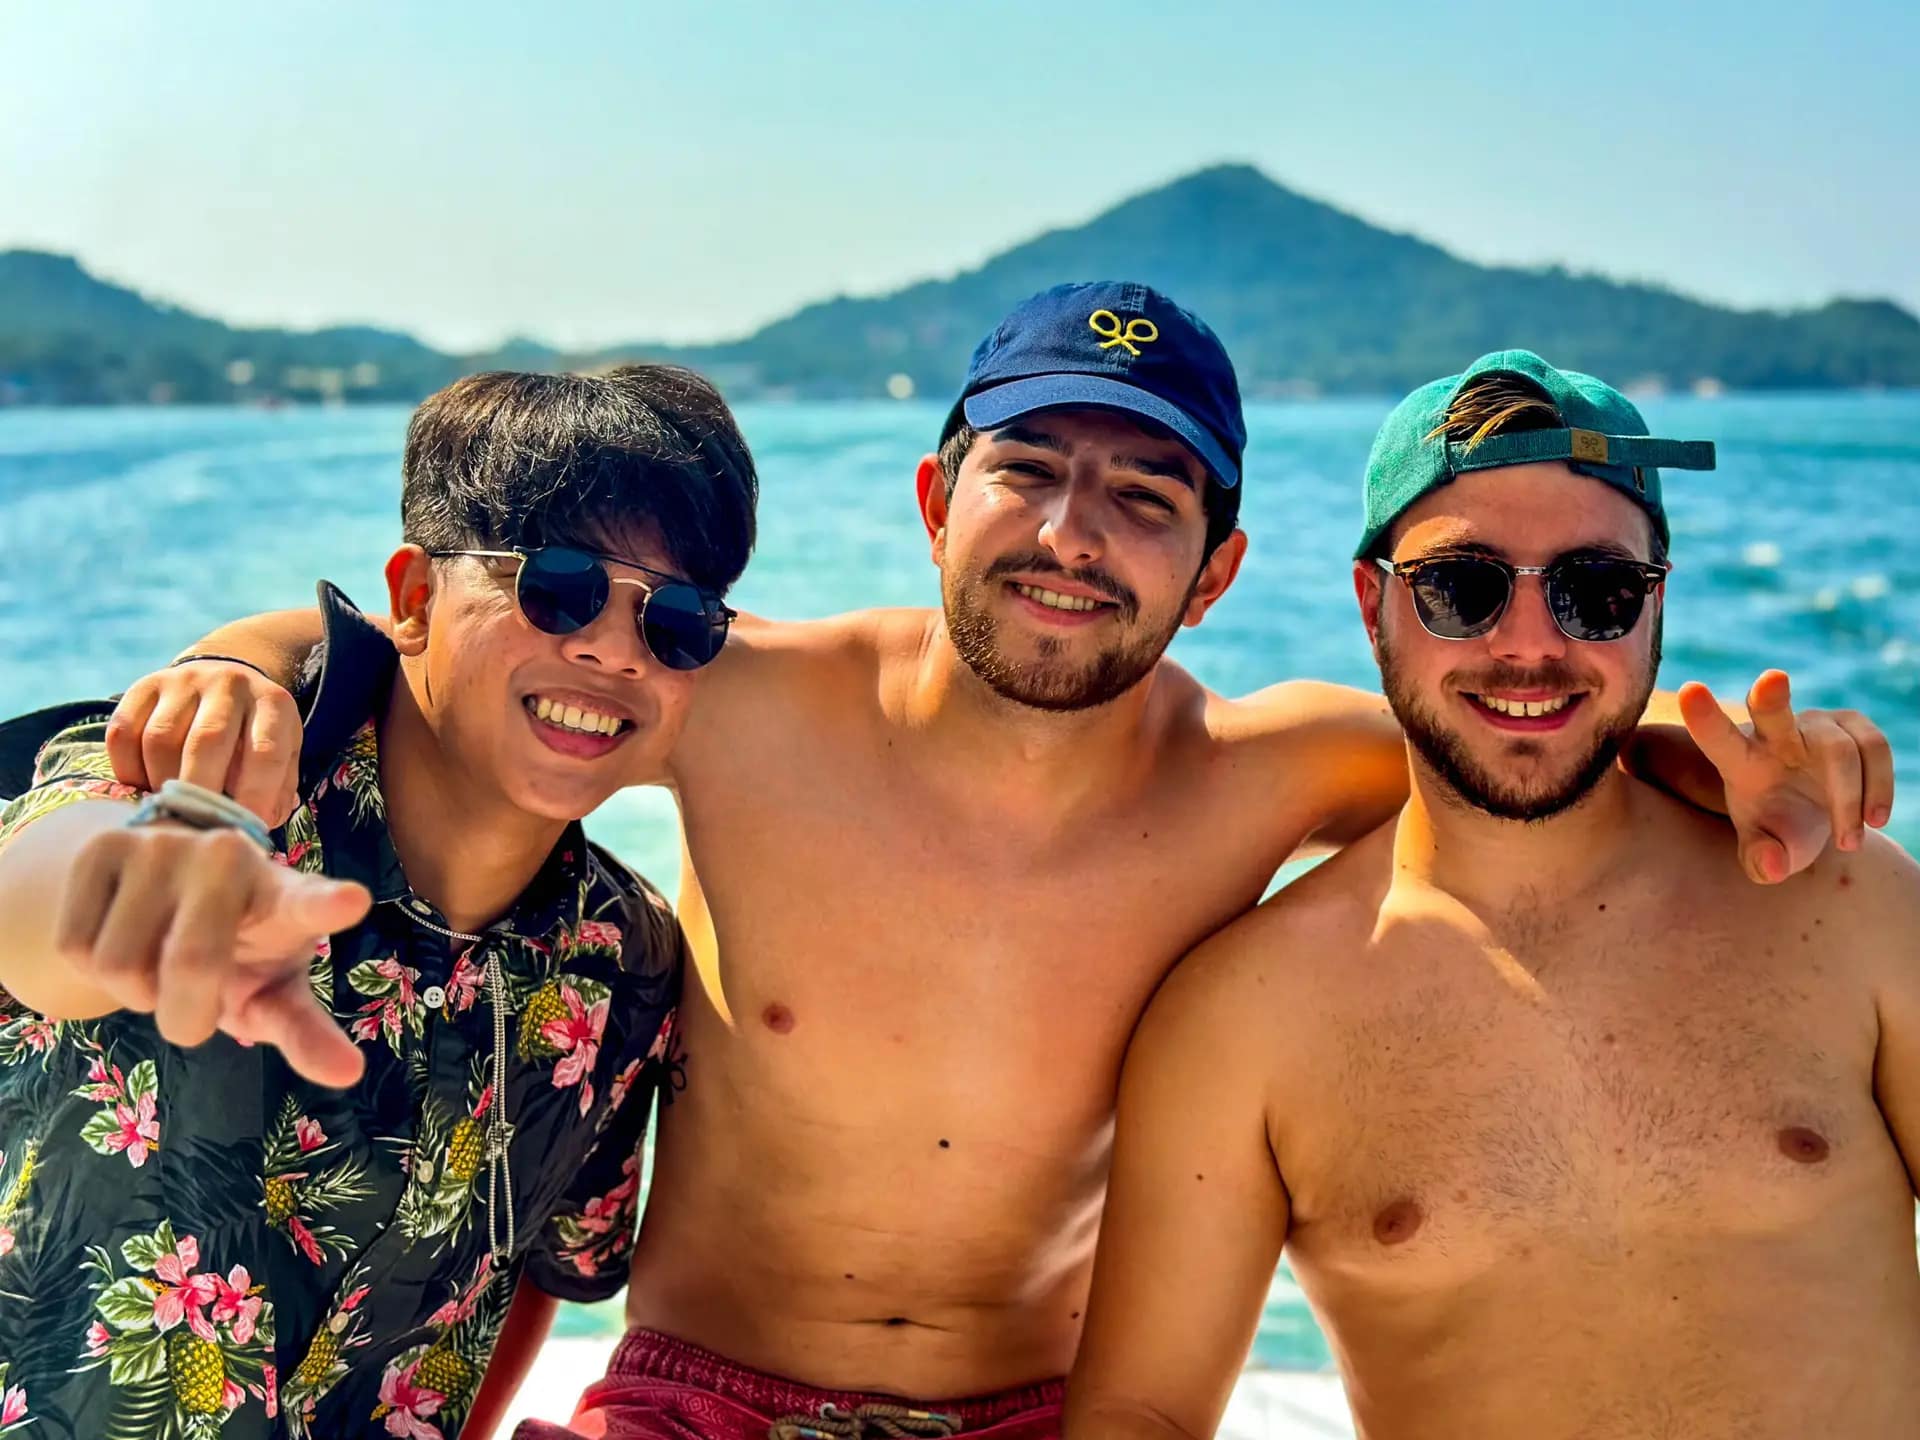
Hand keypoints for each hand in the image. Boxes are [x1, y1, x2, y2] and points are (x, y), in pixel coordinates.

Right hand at [56, 823, 370, 1085]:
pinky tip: (121, 939)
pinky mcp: (103, 844)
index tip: (352, 902)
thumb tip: (350, 1074)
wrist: (169, 891)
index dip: (327, 905)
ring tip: (159, 963)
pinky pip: (75, 944)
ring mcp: (163, 843)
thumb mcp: (271, 992)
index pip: (308, 903)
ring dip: (133, 992)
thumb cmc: (239, 951)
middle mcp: (230, 856)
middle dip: (184, 1016)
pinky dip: (91, 972)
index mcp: (285, 897)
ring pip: (118, 962)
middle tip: (193, 1007)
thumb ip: (305, 1032)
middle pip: (191, 965)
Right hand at [107, 662, 301, 826]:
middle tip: (195, 822)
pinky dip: (128, 768)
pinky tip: (141, 784)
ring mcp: (183, 682)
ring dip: (160, 781)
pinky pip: (123, 732)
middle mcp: (228, 684)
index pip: (267, 751)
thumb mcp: (283, 752)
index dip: (255, 795)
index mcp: (272, 704)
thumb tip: (256, 824)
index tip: (243, 826)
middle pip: (207, 740)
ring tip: (170, 803)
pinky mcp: (143, 687)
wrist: (221, 678)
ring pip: (160, 738)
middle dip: (200, 790)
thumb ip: (276, 789)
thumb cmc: (253, 731)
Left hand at [1678, 670, 1895, 883]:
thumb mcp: (1765, 853)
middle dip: (1771, 696)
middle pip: (1772, 712)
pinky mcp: (1851, 725)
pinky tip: (1873, 820)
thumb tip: (1771, 865)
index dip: (1704, 718)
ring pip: (1841, 750)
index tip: (1689, 690)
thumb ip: (1761, 860)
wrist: (1815, 819)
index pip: (1717, 739)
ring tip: (1848, 843)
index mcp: (1739, 763)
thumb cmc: (1778, 832)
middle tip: (1772, 679)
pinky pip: (1875, 748)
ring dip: (1851, 800)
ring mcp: (1814, 725)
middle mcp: (1773, 735)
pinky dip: (1879, 787)